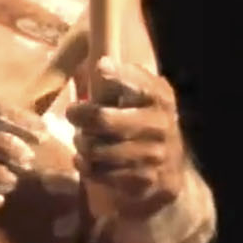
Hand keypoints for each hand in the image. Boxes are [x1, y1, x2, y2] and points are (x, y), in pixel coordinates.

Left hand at [67, 56, 185, 216]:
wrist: (169, 170)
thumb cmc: (142, 122)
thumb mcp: (139, 96)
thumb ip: (121, 79)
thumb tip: (102, 63)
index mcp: (160, 97)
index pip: (140, 83)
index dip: (119, 75)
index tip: (101, 69)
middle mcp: (160, 124)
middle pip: (104, 119)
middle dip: (80, 116)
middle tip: (73, 114)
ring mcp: (154, 155)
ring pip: (96, 149)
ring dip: (82, 144)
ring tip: (82, 140)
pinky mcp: (143, 180)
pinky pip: (100, 172)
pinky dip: (86, 166)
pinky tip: (87, 161)